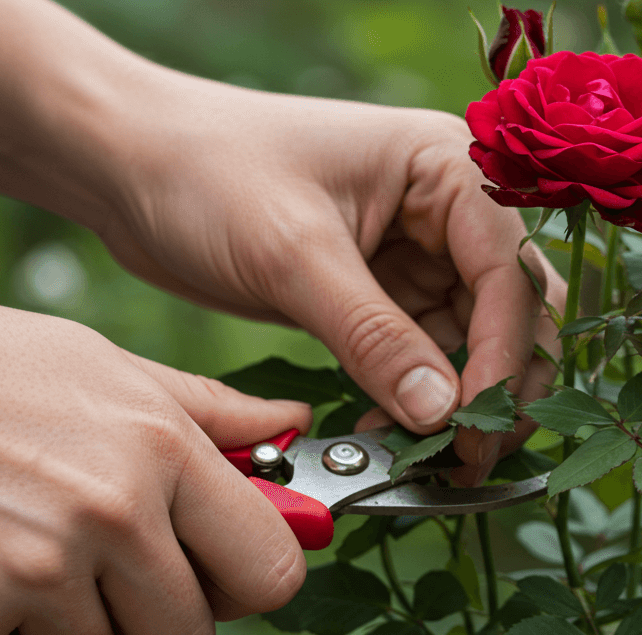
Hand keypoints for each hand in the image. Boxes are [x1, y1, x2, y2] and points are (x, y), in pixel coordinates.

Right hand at [0, 218, 309, 634]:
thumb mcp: (99, 365)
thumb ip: (208, 413)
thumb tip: (293, 426)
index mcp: (161, 448)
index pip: (271, 570)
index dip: (248, 581)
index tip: (218, 573)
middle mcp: (110, 515)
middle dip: (149, 617)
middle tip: (94, 564)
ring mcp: (32, 576)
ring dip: (58, 628)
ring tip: (7, 546)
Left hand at [94, 76, 564, 478]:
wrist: (130, 165)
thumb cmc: (207, 175)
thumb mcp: (292, 255)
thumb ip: (373, 335)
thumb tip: (442, 416)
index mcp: (448, 167)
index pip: (509, 273)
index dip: (501, 357)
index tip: (471, 430)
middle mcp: (449, 209)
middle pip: (511, 313)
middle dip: (495, 388)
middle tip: (464, 461)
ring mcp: (419, 254)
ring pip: (473, 345)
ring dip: (456, 405)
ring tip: (420, 462)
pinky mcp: (382, 294)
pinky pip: (422, 359)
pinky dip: (415, 402)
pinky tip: (384, 438)